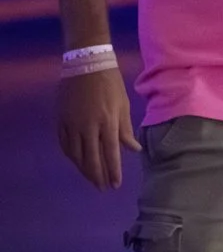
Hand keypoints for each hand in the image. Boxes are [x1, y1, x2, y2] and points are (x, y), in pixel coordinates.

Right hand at [58, 68, 138, 188]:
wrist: (86, 64)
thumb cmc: (110, 84)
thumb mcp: (123, 106)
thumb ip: (125, 130)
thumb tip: (134, 150)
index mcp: (107, 123)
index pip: (110, 154)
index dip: (112, 172)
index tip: (115, 185)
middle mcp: (88, 127)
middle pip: (91, 158)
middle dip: (97, 175)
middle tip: (103, 187)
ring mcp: (71, 124)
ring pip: (76, 154)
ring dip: (83, 168)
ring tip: (92, 178)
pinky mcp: (60, 120)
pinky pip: (64, 144)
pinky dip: (70, 155)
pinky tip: (76, 161)